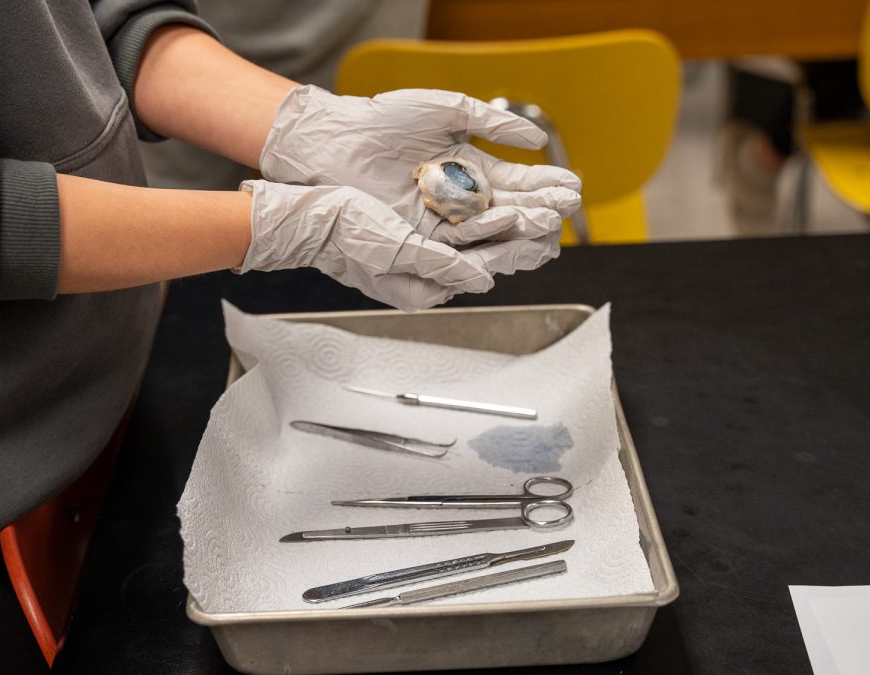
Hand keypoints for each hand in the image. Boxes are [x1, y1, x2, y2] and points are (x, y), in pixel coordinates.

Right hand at [238, 180, 559, 311]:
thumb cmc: (345, 238)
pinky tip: (506, 197)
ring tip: (544, 206)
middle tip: (558, 217)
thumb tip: (484, 279)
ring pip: (479, 235)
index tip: (547, 234)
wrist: (311, 216)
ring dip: (512, 219)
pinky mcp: (419, 229)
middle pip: (488, 252)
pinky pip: (462, 220)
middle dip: (524, 235)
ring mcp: (425, 251)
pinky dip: (487, 210)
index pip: (484, 267)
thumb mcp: (398, 251)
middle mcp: (429, 273)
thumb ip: (443, 267)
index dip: (518, 249)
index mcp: (426, 287)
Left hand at [258, 85, 580, 249]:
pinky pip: (461, 245)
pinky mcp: (424, 237)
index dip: (545, 185)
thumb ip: (492, 121)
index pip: (519, 182)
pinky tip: (510, 236)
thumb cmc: (385, 120)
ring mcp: (444, 220)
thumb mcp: (447, 110)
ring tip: (547, 224)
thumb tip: (537, 139)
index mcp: (471, 167)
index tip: (570, 187)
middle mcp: (462, 198)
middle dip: (542, 210)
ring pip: (492, 233)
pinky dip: (488, 242)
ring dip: (522, 228)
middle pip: (513, 212)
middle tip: (564, 211)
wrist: (339, 140)